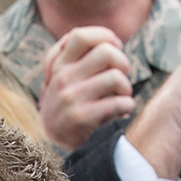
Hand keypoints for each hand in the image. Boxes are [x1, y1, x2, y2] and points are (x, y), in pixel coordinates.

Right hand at [36, 27, 135, 149]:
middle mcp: (63, 78)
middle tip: (120, 78)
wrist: (53, 145)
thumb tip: (111, 40)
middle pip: (106, 52)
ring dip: (126, 88)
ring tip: (121, 97)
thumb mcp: (63, 79)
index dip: (105, 36)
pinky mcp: (82, 117)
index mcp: (59, 65)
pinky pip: (119, 102)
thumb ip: (78, 58)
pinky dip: (127, 106)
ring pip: (116, 77)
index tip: (115, 47)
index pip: (80, 35)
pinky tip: (121, 111)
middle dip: (122, 63)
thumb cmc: (68, 106)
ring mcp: (71, 97)